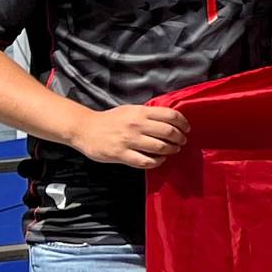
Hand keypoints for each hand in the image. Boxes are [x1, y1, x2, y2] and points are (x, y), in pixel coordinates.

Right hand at [69, 104, 187, 169]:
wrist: (85, 129)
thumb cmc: (111, 119)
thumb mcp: (131, 110)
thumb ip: (149, 114)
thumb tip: (172, 120)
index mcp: (140, 112)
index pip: (171, 115)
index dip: (183, 123)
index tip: (186, 129)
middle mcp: (136, 125)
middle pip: (169, 132)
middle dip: (180, 139)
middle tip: (181, 142)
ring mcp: (129, 140)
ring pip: (160, 148)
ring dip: (171, 150)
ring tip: (172, 150)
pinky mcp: (121, 154)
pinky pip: (145, 161)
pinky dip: (157, 162)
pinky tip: (159, 160)